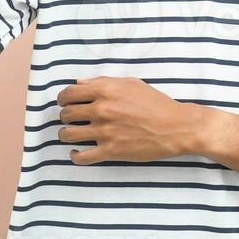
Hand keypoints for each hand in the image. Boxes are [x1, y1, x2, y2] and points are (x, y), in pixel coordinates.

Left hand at [57, 76, 206, 163]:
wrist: (175, 127)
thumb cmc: (155, 103)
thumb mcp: (131, 84)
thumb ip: (103, 82)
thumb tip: (79, 83)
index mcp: (105, 90)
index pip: (69, 93)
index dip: (63, 99)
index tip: (65, 103)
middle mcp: (102, 110)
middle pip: (66, 114)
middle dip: (65, 117)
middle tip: (70, 120)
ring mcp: (105, 132)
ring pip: (68, 135)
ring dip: (65, 135)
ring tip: (70, 135)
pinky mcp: (111, 151)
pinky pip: (82, 157)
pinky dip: (75, 156)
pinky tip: (77, 152)